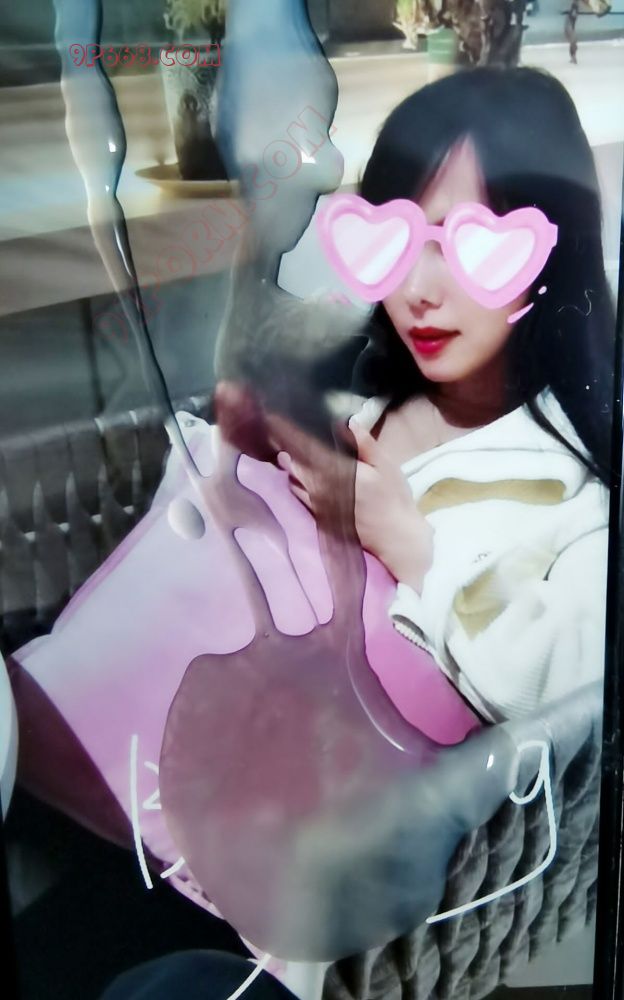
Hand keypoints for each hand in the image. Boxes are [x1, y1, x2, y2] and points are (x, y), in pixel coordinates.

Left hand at [276, 417, 433, 592]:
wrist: (395, 537)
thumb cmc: (394, 498)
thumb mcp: (386, 466)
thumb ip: (365, 444)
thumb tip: (347, 421)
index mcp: (339, 472)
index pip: (308, 449)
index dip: (291, 434)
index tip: (277, 420)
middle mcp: (323, 489)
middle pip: (295, 465)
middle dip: (288, 450)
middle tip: (280, 434)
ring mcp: (318, 505)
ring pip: (294, 482)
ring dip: (290, 468)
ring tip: (287, 454)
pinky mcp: (319, 517)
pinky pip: (300, 497)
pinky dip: (296, 484)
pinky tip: (299, 477)